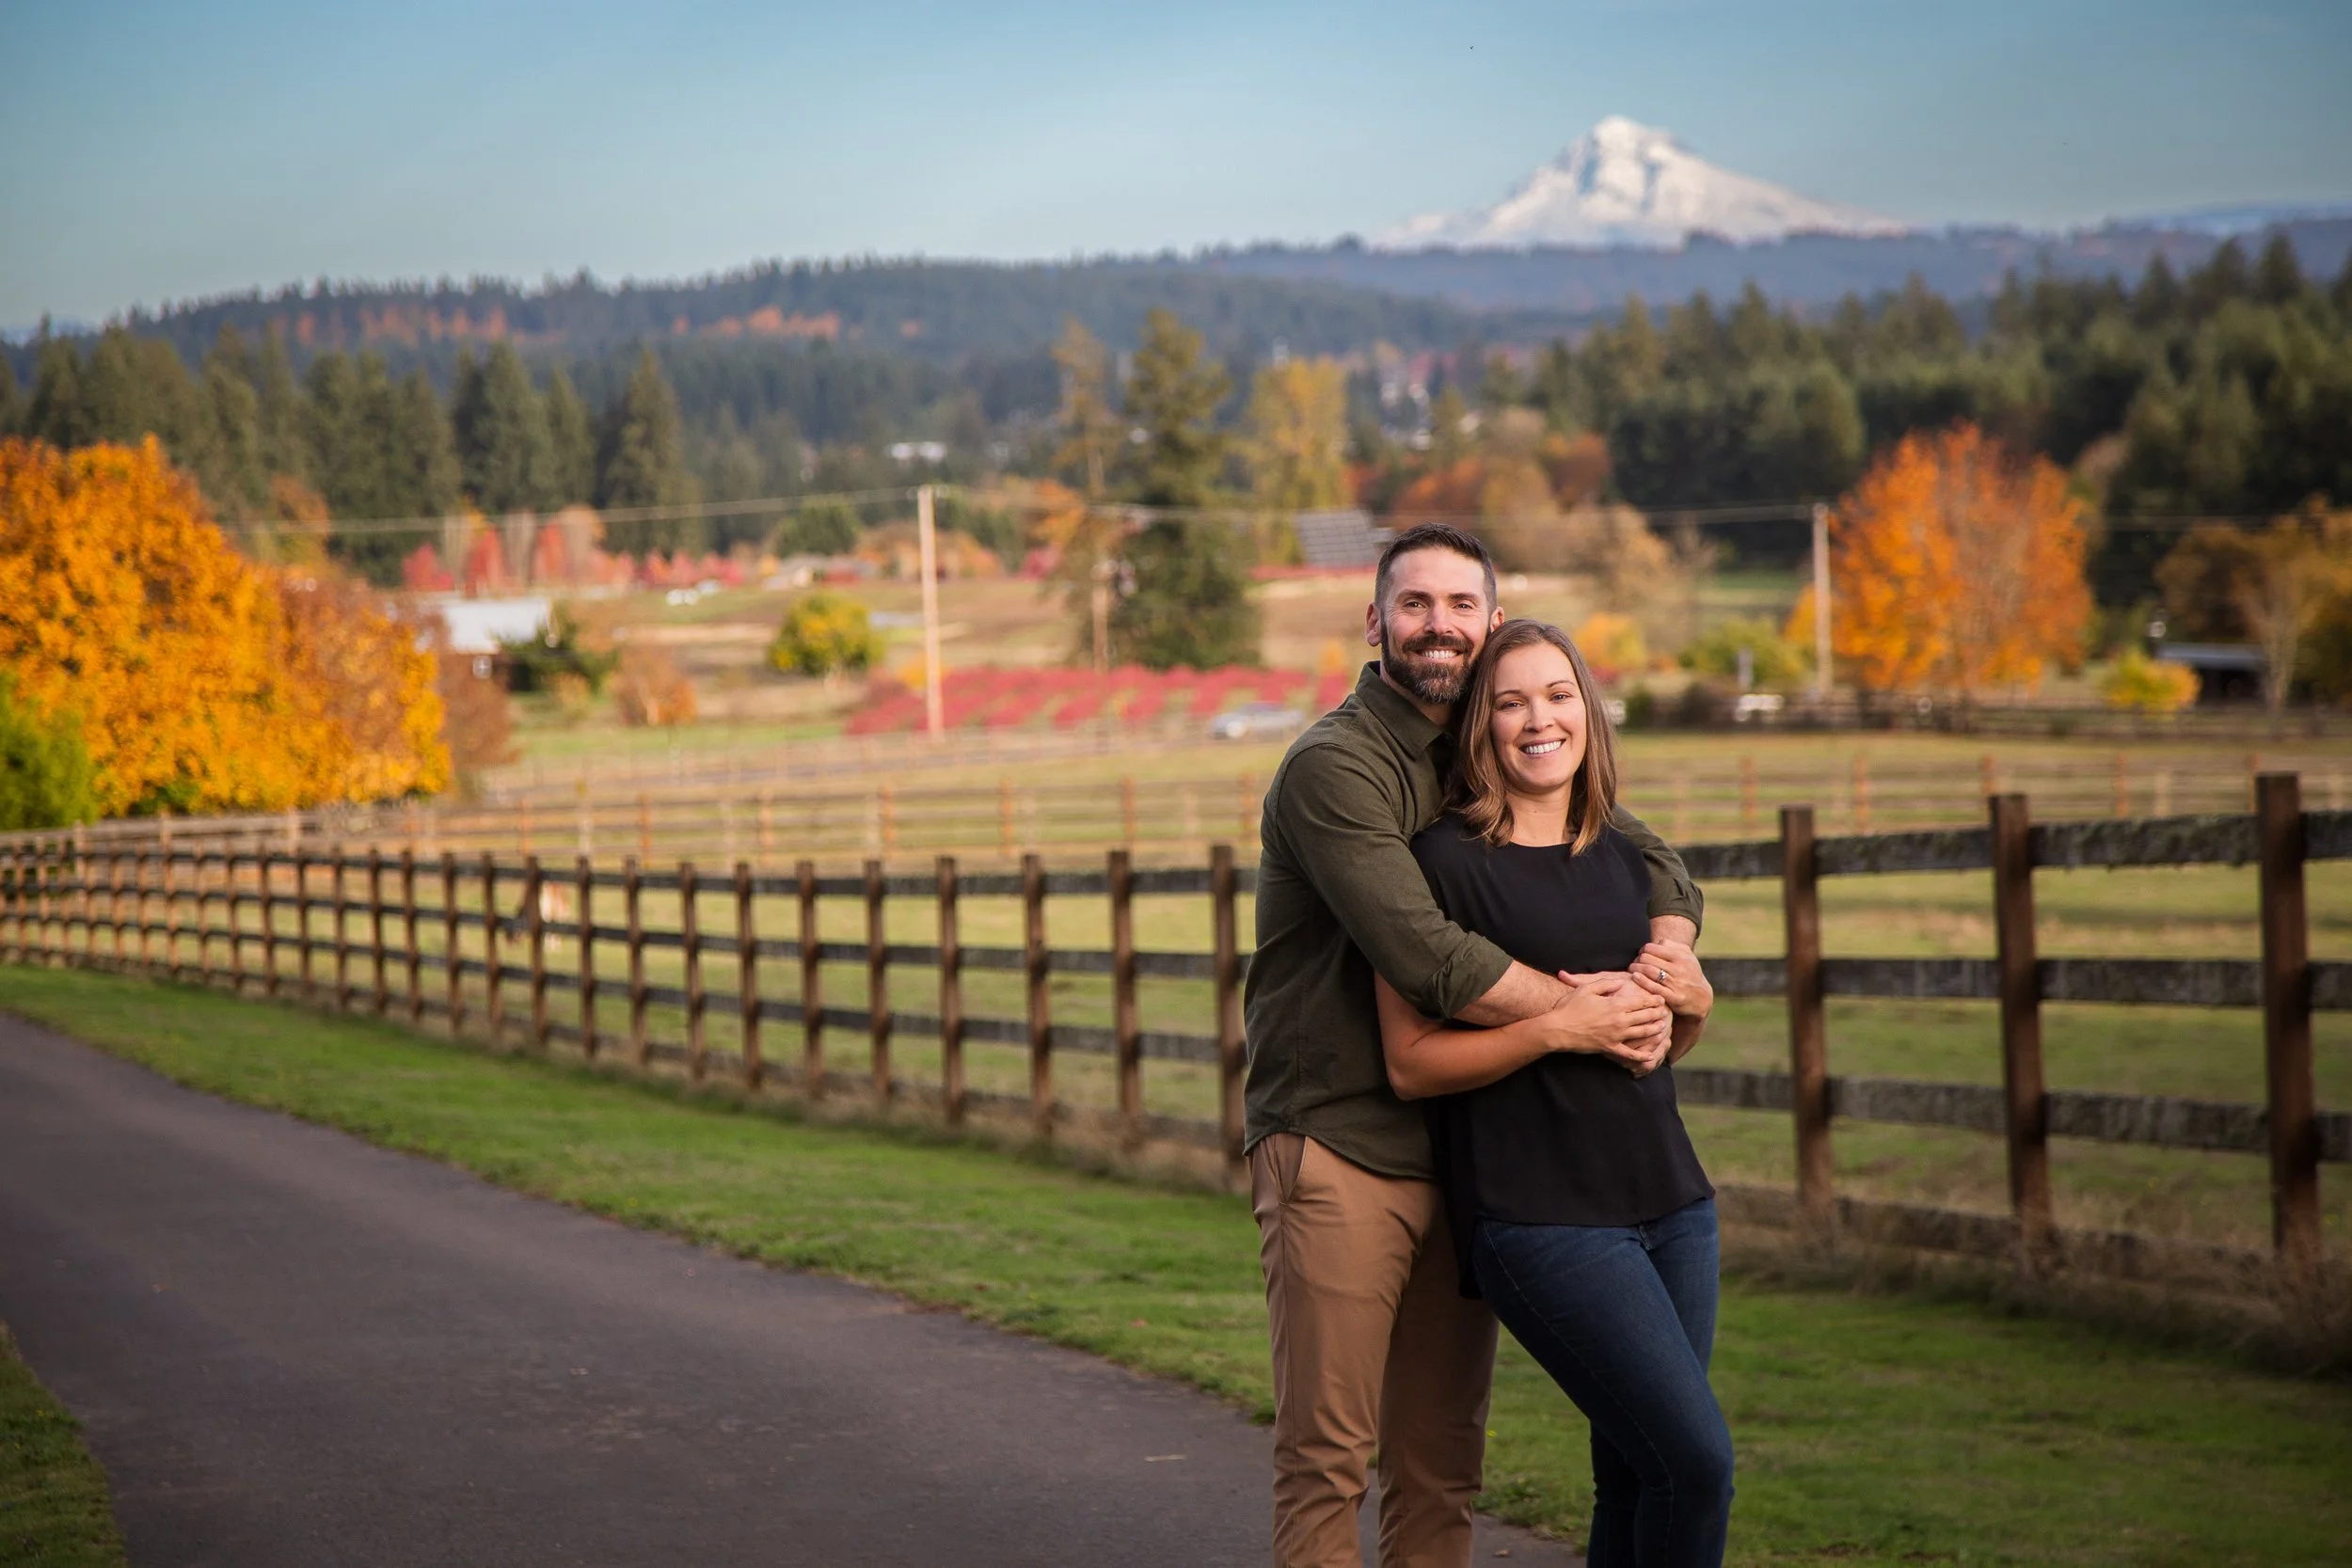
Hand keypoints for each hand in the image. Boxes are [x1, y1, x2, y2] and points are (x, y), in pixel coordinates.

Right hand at [1538, 972, 1669, 1073]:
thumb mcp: (1587, 988)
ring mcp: (1616, 1036)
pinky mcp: (1610, 1048)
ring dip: (1654, 1030)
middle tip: (1665, 1012)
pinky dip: (1641, 1056)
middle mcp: (1620, 1021)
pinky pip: (1629, 1054)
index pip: (1640, 1002)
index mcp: (1615, 1005)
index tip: (1660, 998)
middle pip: (1645, 1017)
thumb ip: (1607, 984)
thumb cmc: (1570, 1007)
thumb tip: (1621, 983)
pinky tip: (1650, 1056)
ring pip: (1642, 1033)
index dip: (1652, 1000)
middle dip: (1657, 1013)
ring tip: (1662, 1028)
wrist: (1558, 1029)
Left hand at [1631, 941, 1711, 1019]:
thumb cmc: (1689, 973)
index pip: (1652, 948)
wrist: (1701, 998)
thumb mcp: (1687, 956)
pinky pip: (1654, 987)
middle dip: (1637, 959)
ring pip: (1649, 971)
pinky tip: (1634, 977)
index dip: (1643, 950)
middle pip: (1647, 959)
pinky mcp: (1674, 997)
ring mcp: (1676, 983)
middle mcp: (1679, 969)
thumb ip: (1672, 945)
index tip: (1641, 954)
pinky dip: (1641, 980)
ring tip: (1631, 969)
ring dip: (1635, 969)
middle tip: (1635, 962)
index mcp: (1680, 956)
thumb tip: (1657, 941)